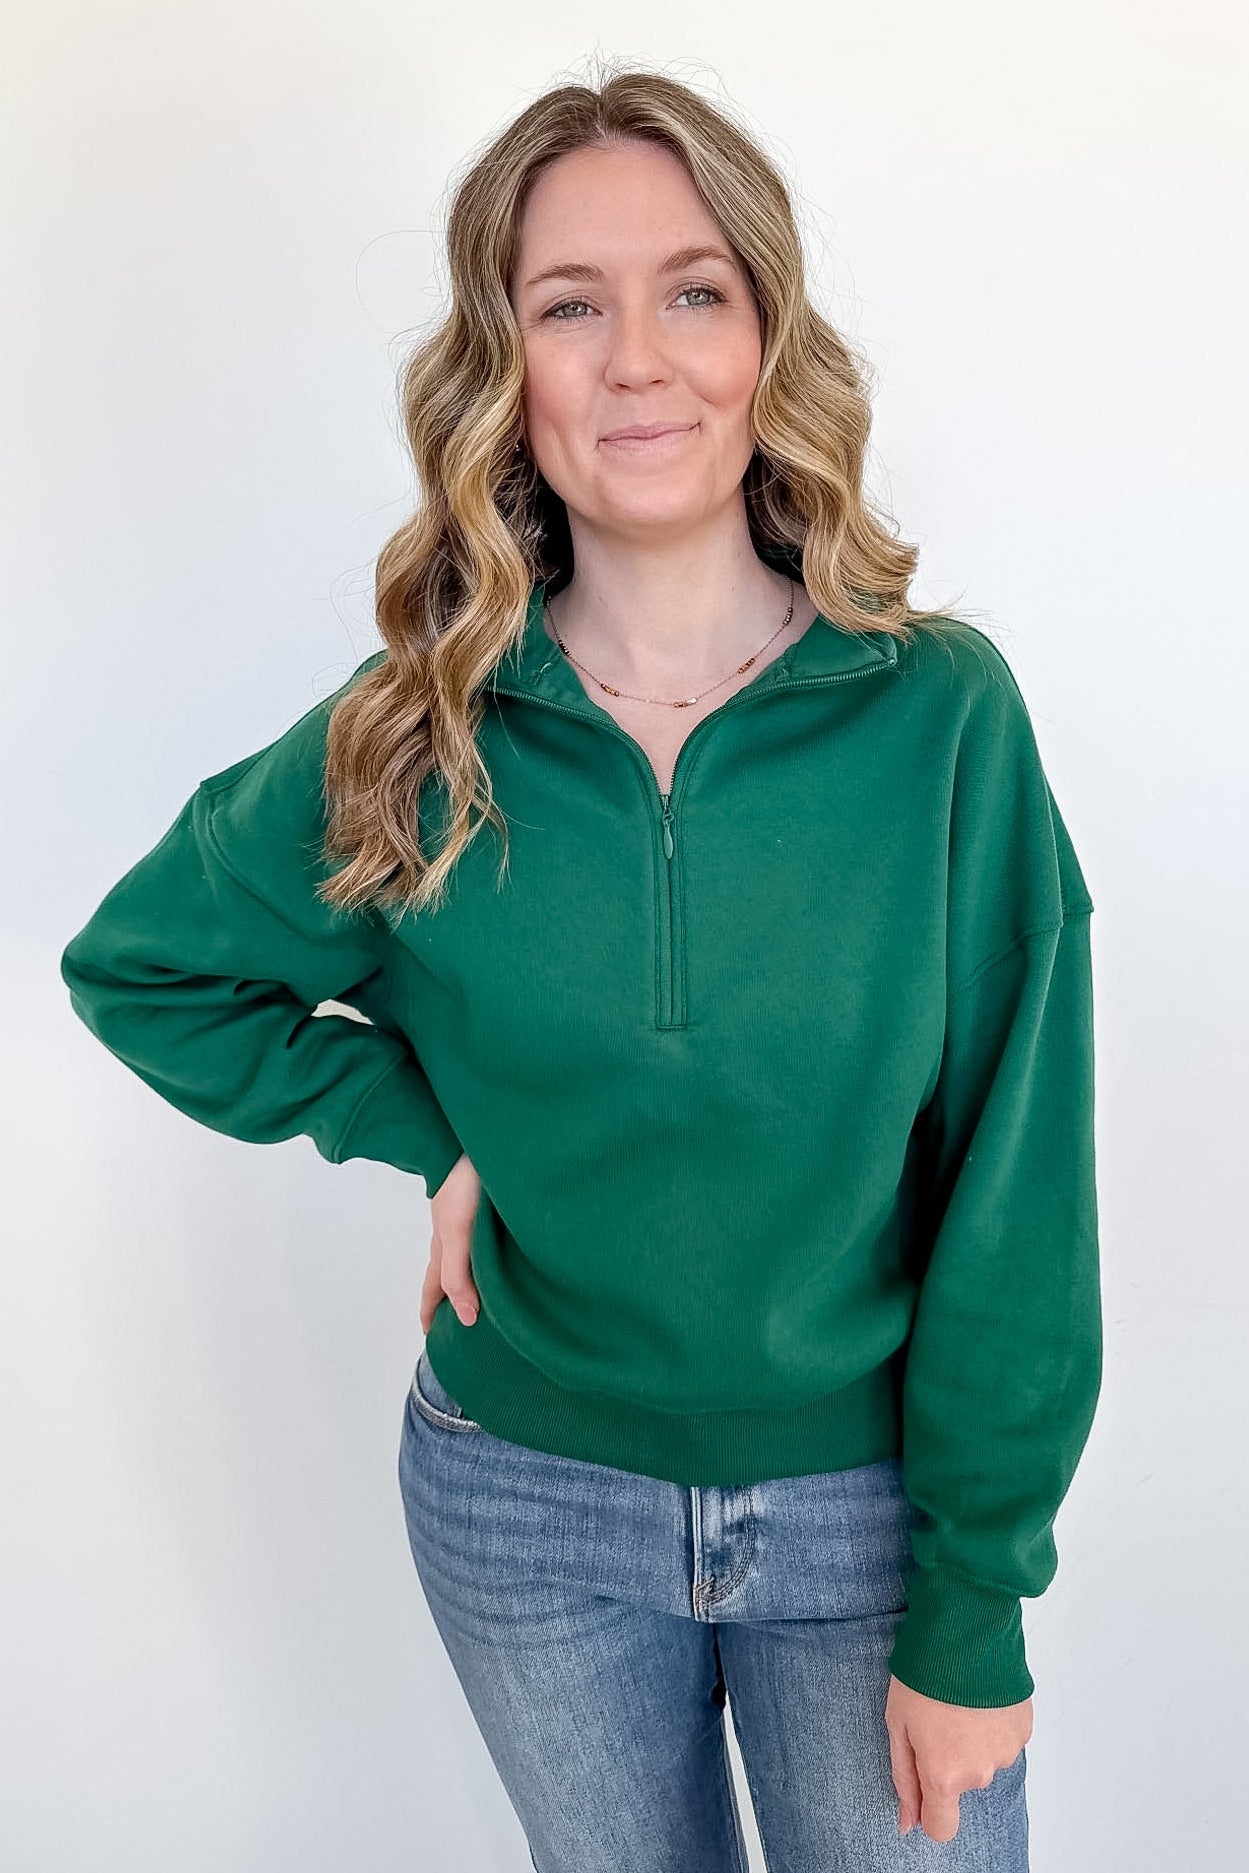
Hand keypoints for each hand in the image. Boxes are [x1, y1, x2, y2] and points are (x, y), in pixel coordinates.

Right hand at [419, 1153, 481, 1332]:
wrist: (477, 1140)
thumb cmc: (463, 1184)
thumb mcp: (458, 1233)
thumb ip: (459, 1274)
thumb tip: (466, 1319)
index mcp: (444, 1244)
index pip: (435, 1286)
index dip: (431, 1310)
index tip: (430, 1334)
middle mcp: (455, 1233)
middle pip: (450, 1272)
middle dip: (451, 1298)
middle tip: (456, 1322)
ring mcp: (470, 1218)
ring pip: (468, 1255)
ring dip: (472, 1277)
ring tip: (483, 1295)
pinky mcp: (489, 1206)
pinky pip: (484, 1238)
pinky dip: (487, 1255)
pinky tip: (501, 1256)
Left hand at [886, 1674, 1031, 1842]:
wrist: (964, 1631)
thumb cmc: (923, 1674)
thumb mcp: (897, 1725)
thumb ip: (904, 1780)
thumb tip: (908, 1823)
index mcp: (944, 1775)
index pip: (942, 1827)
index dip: (930, 1809)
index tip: (924, 1782)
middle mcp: (980, 1773)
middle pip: (961, 1783)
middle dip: (948, 1759)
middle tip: (935, 1717)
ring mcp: (1005, 1752)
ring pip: (984, 1760)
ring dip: (971, 1740)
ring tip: (959, 1700)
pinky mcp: (1023, 1730)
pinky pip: (1002, 1739)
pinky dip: (991, 1724)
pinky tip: (980, 1696)